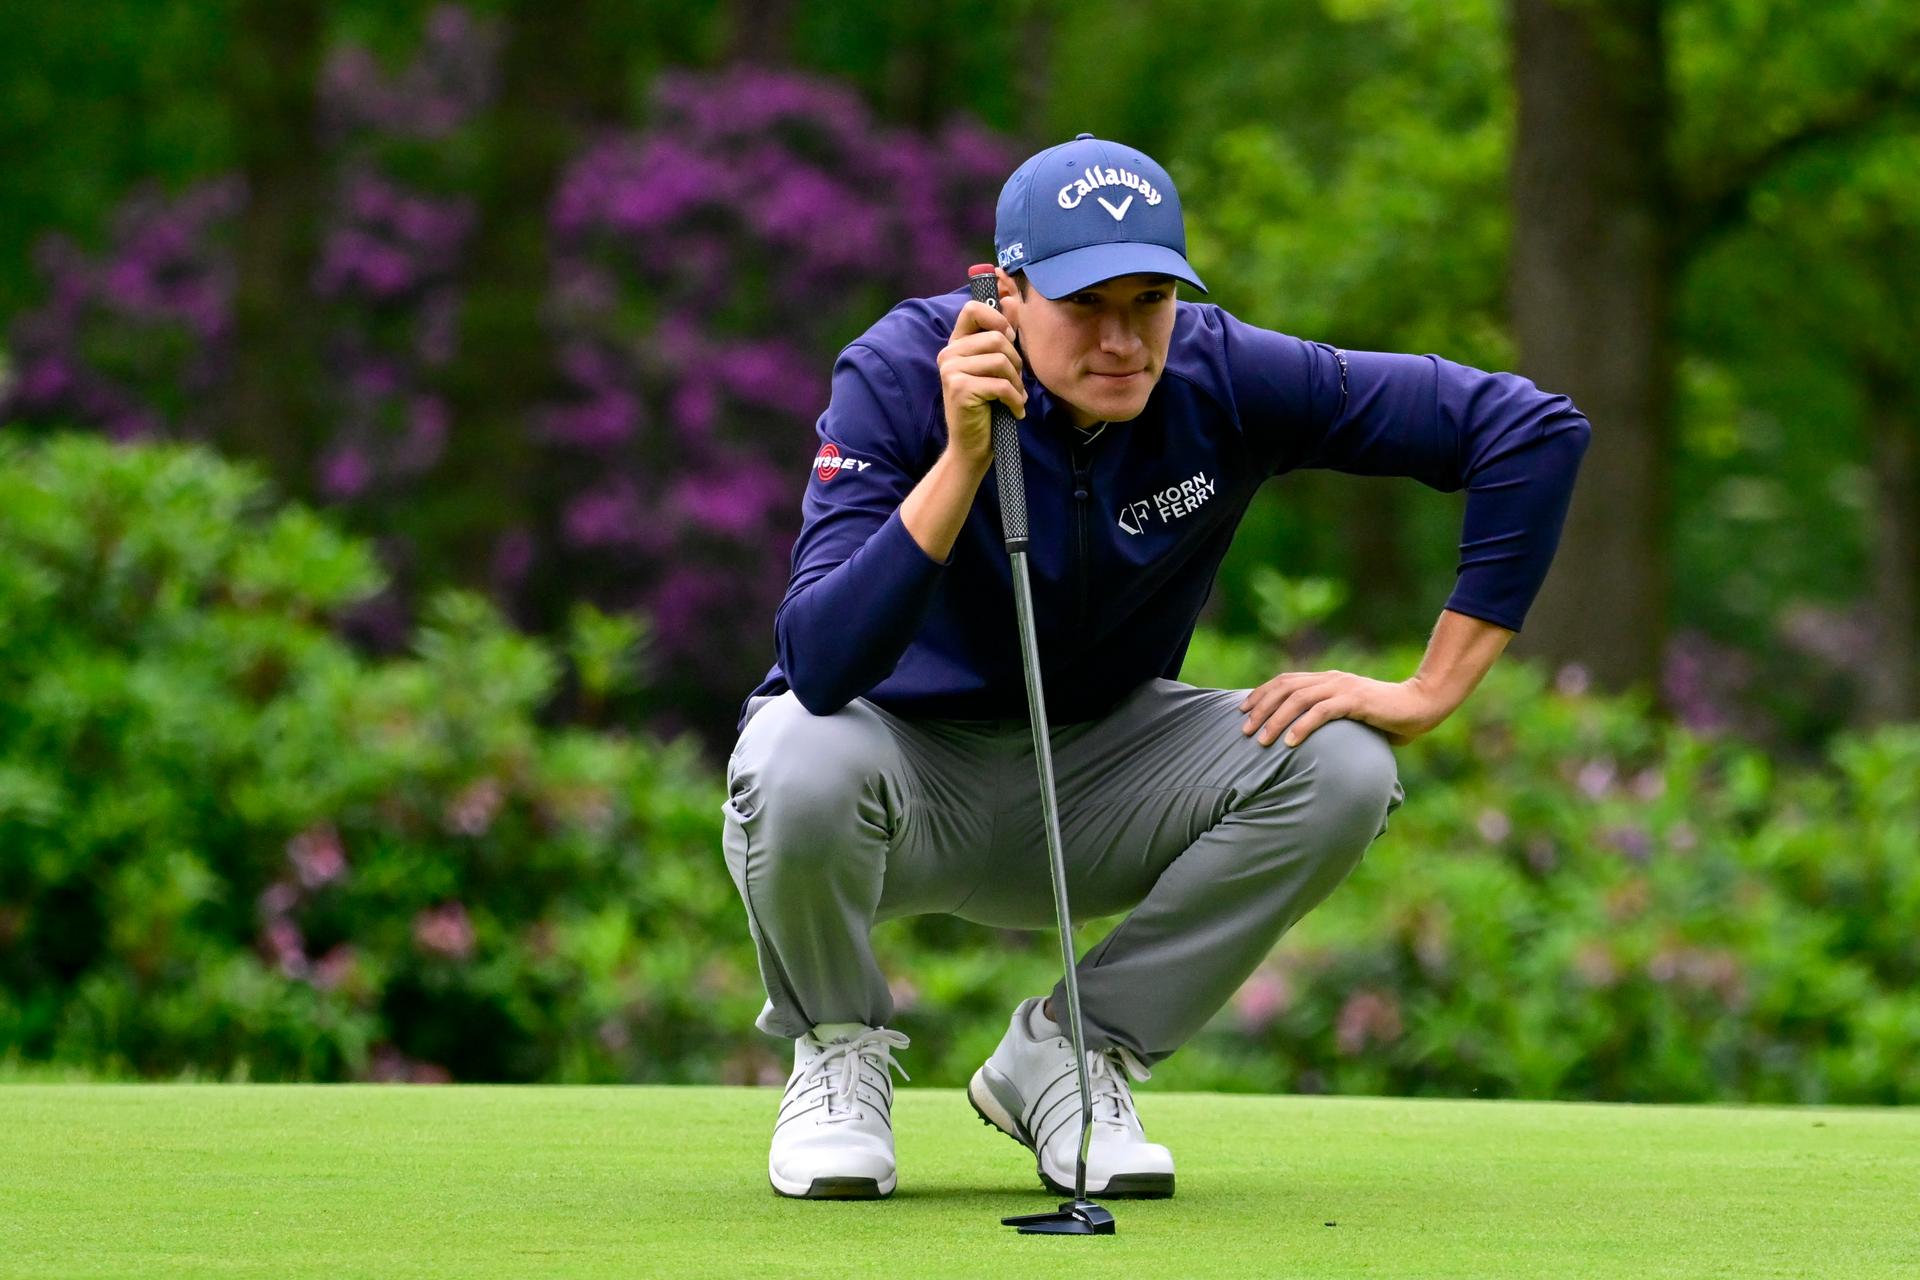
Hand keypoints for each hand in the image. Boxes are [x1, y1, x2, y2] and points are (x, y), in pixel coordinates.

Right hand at [938, 270, 1025, 467]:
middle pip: (996, 338)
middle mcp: (949, 354)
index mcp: (956, 344)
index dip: (997, 319)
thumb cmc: (988, 406)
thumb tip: (1011, 300)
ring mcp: (951, 371)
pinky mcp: (960, 389)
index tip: (1009, 339)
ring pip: (1001, 360)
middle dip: (1016, 361)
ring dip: (1017, 383)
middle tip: (1016, 382)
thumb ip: (1002, 334)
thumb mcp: (996, 366)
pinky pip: (1001, 384)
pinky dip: (1015, 400)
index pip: (972, 309)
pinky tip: (1015, 411)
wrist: (973, 446)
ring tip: (1015, 397)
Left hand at [1238, 670, 1447, 747]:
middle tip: (1244, 730)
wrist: (1421, 706)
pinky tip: (1289, 743)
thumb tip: (1302, 738)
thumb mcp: (1349, 715)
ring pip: (1298, 700)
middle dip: (1261, 709)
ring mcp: (1343, 688)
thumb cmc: (1386, 717)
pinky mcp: (1356, 701)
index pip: (1285, 681)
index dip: (1261, 694)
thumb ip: (1328, 719)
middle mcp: (1331, 679)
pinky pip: (1321, 712)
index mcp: (1327, 679)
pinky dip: (1301, 727)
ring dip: (1276, 720)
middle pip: (1285, 688)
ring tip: (1261, 740)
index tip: (1242, 711)